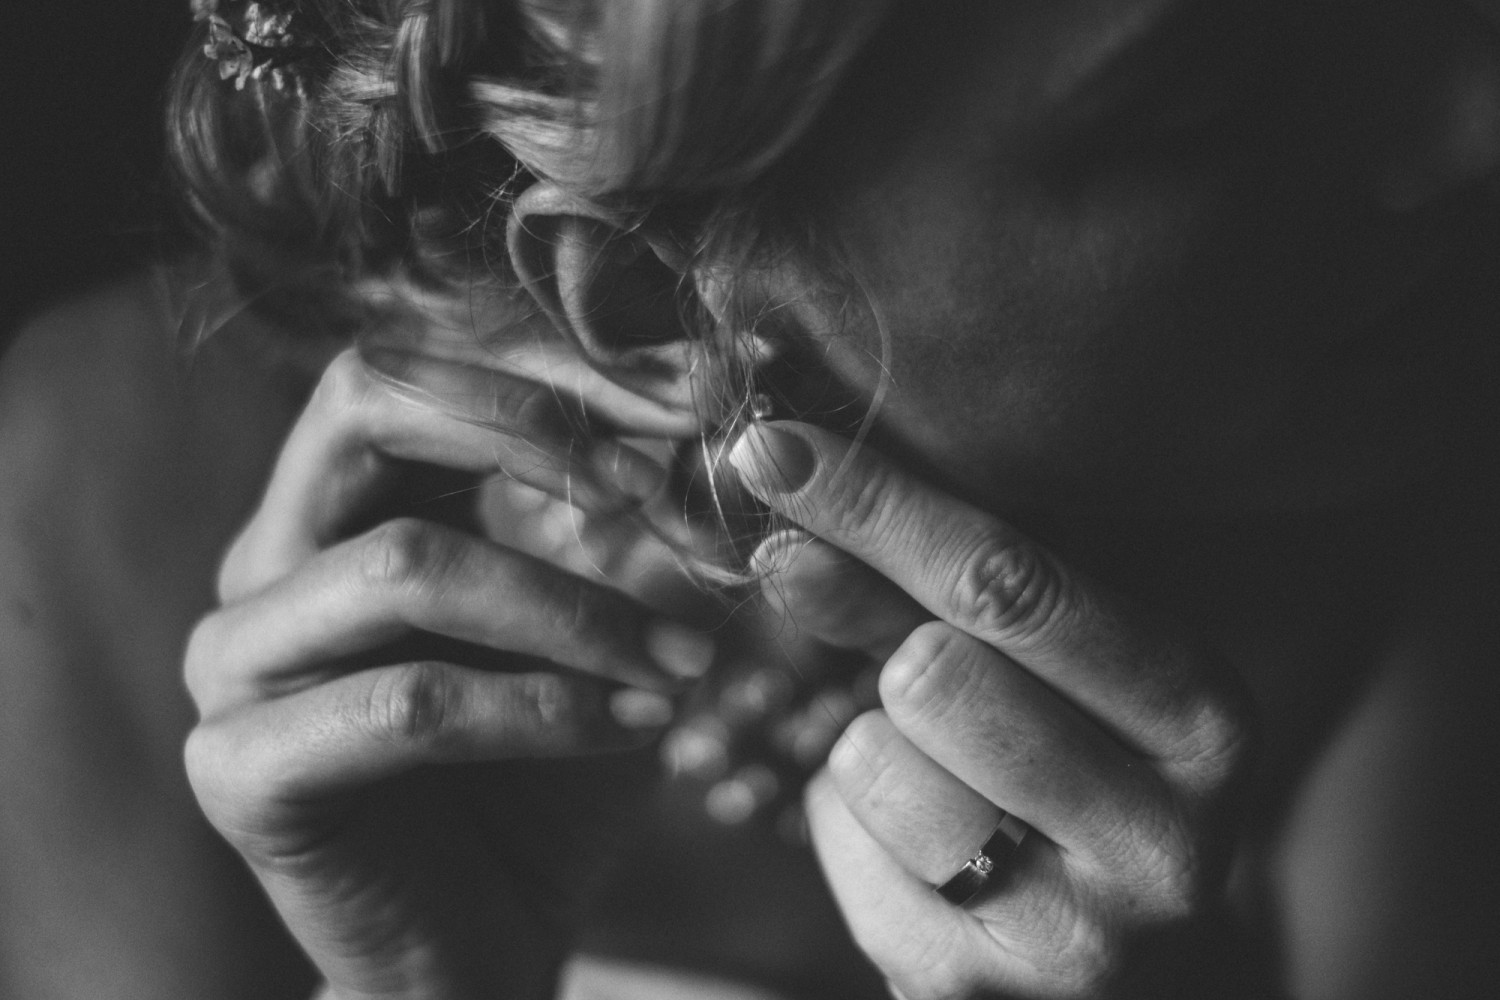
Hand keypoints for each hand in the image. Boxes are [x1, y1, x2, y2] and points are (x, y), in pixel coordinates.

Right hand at [184, 349, 712, 999]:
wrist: (482, 941)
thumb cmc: (547, 776)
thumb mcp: (604, 630)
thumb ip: (626, 533)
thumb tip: (697, 442)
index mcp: (340, 506)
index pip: (415, 376)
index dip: (547, 390)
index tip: (674, 442)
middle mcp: (272, 560)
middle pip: (361, 403)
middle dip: (526, 433)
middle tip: (648, 495)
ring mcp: (237, 659)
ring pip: (405, 564)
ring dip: (573, 608)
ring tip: (682, 664)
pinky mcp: (242, 767)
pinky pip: (409, 703)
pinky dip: (543, 707)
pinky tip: (639, 729)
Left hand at [728, 422, 1253, 998]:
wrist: (1129, 967)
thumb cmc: (1083, 772)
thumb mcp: (1055, 666)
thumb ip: (931, 588)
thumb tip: (785, 509)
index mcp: (1204, 719)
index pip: (1013, 583)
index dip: (876, 504)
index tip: (774, 447)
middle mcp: (1163, 843)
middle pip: (929, 672)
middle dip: (894, 654)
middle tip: (924, 675)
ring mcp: (1070, 945)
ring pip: (867, 760)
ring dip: (870, 747)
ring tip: (946, 782)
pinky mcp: (966, 998)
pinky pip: (833, 845)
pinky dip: (847, 824)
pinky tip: (919, 852)